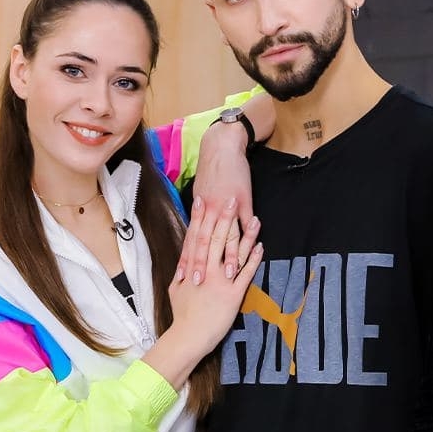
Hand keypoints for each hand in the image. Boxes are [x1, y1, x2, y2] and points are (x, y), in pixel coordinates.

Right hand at [169, 196, 261, 357]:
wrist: (189, 337)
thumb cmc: (183, 316)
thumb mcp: (176, 291)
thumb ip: (181, 274)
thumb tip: (183, 262)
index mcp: (191, 268)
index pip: (196, 237)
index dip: (200, 218)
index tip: (203, 199)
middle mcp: (206, 271)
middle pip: (215, 239)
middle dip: (224, 218)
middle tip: (230, 198)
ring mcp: (220, 282)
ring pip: (233, 253)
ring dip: (244, 235)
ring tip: (254, 219)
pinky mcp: (233, 294)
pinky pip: (245, 273)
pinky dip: (253, 259)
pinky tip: (260, 246)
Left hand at [182, 119, 253, 283]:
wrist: (223, 147)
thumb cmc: (212, 170)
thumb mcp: (201, 191)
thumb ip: (201, 212)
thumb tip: (198, 229)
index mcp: (199, 210)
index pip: (191, 239)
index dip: (187, 259)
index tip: (182, 278)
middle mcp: (210, 211)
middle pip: (205, 242)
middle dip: (202, 264)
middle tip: (199, 284)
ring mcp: (228, 207)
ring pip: (225, 237)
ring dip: (226, 258)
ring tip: (226, 277)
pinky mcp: (243, 201)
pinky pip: (244, 225)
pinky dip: (246, 240)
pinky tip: (250, 252)